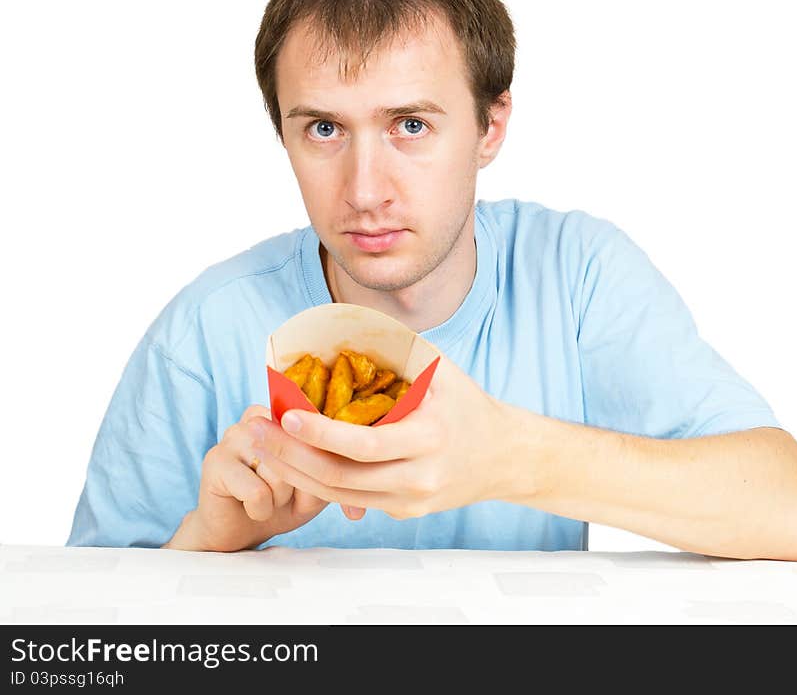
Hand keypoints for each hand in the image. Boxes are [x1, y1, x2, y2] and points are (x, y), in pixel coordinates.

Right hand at [164, 405, 328, 551]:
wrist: (240, 534)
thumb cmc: (280, 503)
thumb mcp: (315, 486)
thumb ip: (324, 465)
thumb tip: (322, 450)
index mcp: (282, 416)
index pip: (314, 435)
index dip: (315, 468)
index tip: (301, 480)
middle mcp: (257, 418)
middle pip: (298, 454)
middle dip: (296, 487)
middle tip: (279, 494)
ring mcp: (233, 435)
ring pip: (278, 472)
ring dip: (278, 498)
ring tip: (265, 498)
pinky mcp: (215, 460)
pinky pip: (257, 491)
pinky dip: (260, 509)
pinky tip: (249, 507)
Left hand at [250, 356, 518, 520]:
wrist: (503, 456)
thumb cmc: (467, 404)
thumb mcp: (441, 369)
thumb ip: (397, 351)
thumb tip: (344, 325)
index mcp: (429, 437)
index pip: (363, 443)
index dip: (319, 432)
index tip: (284, 414)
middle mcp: (418, 477)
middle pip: (340, 476)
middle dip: (289, 455)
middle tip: (253, 431)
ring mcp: (410, 501)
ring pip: (338, 496)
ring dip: (293, 471)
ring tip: (261, 445)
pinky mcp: (403, 512)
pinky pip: (351, 500)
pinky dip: (316, 481)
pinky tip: (291, 460)